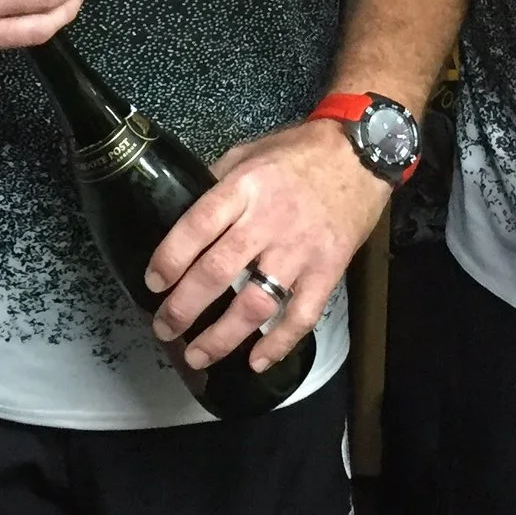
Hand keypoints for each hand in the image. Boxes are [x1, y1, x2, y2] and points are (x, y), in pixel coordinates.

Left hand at [144, 119, 387, 374]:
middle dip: (184, 306)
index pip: (198, 226)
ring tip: (197, 356)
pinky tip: (257, 362)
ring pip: (255, 303)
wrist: (362, 155)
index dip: (170, 258)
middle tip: (164, 328)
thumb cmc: (299, 152)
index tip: (153, 283)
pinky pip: (302, 315)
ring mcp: (299, 250)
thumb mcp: (249, 152)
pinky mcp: (327, 270)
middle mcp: (267, 222)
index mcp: (244, 188)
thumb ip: (217, 181)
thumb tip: (183, 210)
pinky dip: (279, 343)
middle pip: (218, 271)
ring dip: (223, 336)